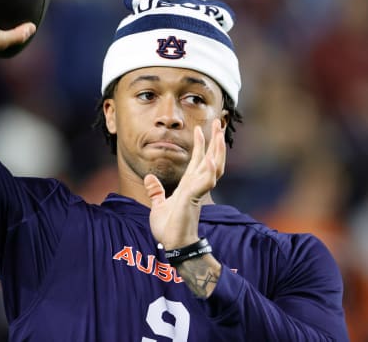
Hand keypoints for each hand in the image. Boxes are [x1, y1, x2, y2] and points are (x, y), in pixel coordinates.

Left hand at [144, 119, 225, 249]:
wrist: (174, 245)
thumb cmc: (169, 228)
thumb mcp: (158, 204)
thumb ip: (156, 191)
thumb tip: (148, 178)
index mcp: (189, 185)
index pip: (198, 160)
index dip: (200, 144)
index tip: (200, 127)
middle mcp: (196, 185)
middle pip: (211, 158)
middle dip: (215, 140)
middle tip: (218, 122)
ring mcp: (197, 191)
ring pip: (213, 166)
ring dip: (217, 150)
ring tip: (219, 134)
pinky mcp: (194, 199)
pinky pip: (205, 183)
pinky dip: (209, 172)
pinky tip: (212, 160)